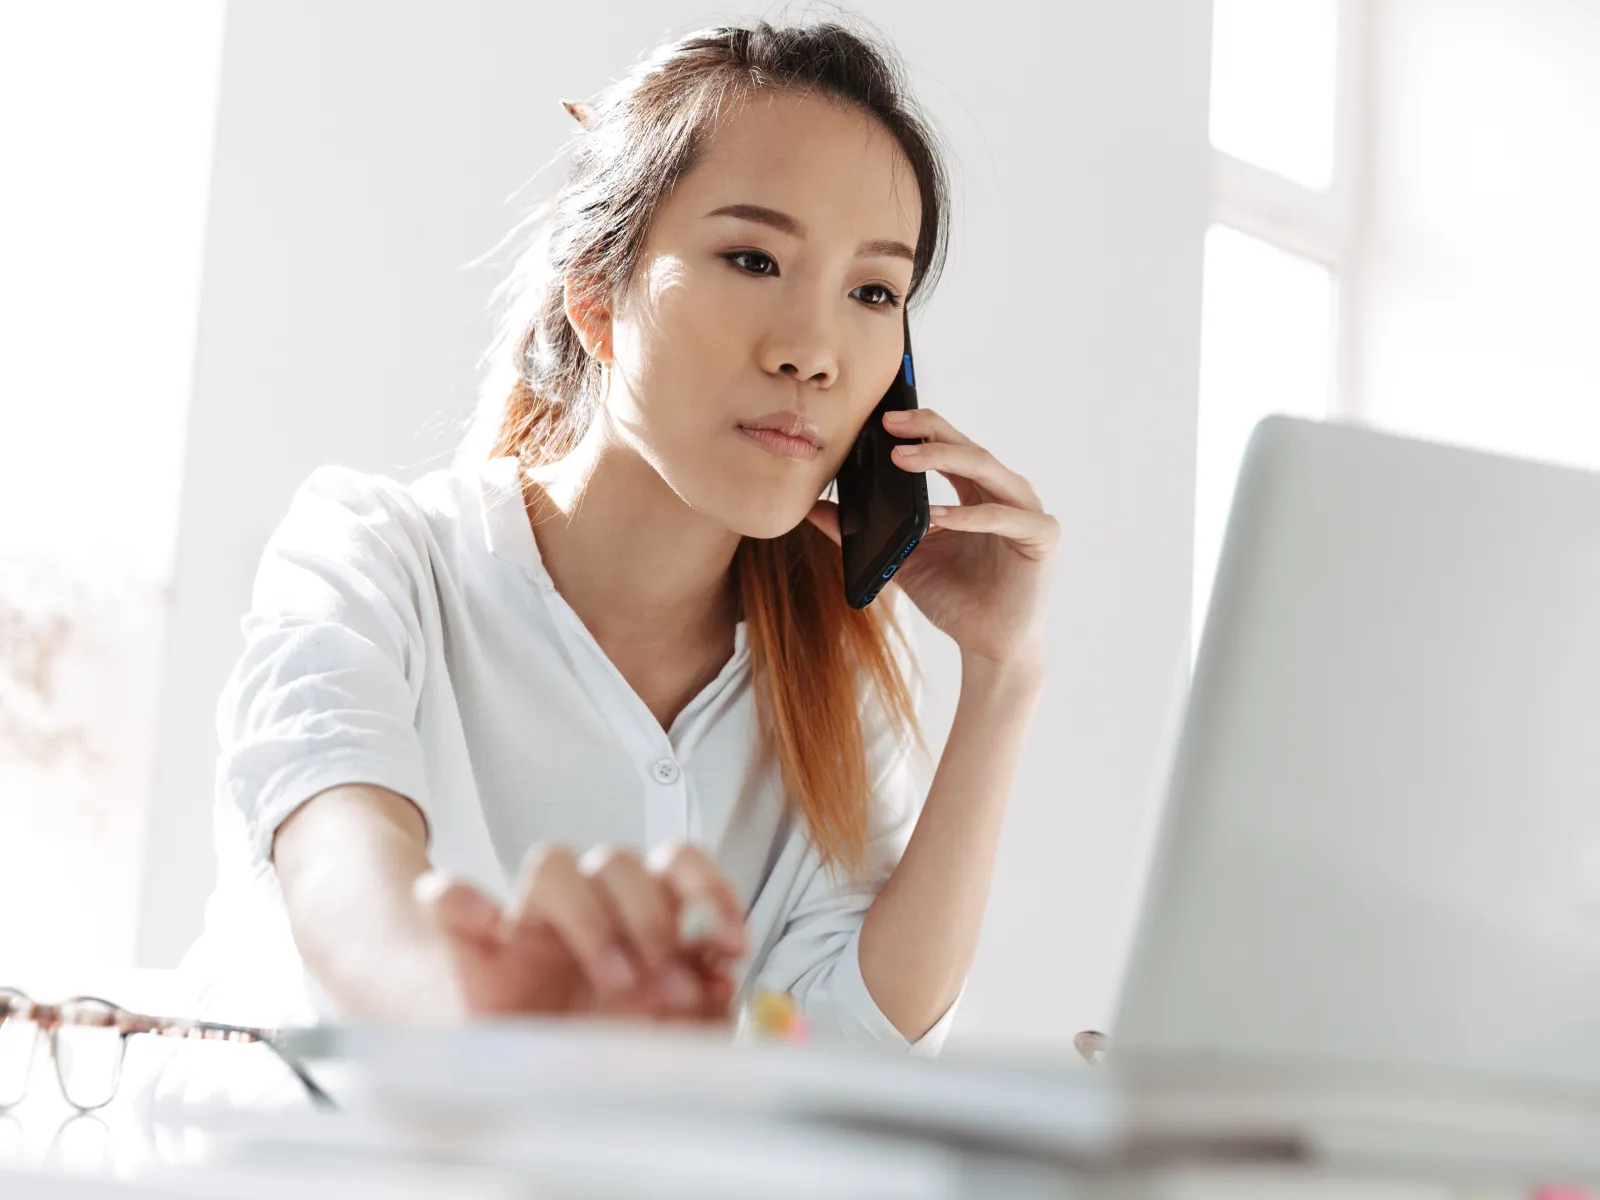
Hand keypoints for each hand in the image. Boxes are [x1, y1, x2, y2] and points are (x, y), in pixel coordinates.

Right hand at [414, 841, 747, 1022]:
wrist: (489, 1064)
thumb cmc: (585, 1042)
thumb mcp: (655, 1033)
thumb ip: (691, 1006)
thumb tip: (722, 986)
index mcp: (632, 918)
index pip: (673, 864)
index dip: (708, 890)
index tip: (734, 945)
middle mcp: (580, 910)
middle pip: (618, 864)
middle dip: (657, 920)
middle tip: (677, 991)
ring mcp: (521, 926)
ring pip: (551, 866)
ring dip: (591, 918)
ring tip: (616, 980)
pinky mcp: (465, 949)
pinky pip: (446, 896)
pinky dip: (461, 900)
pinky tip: (486, 922)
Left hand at [807, 408, 1059, 666]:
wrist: (988, 647)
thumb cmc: (952, 599)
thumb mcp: (900, 560)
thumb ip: (863, 533)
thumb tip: (813, 509)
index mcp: (976, 490)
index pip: (949, 445)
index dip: (920, 427)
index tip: (880, 418)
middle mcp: (1005, 492)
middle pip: (968, 447)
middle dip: (927, 431)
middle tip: (888, 424)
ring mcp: (1028, 511)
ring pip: (987, 468)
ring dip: (943, 459)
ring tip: (902, 460)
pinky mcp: (1042, 537)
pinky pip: (1005, 517)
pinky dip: (970, 515)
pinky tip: (937, 516)